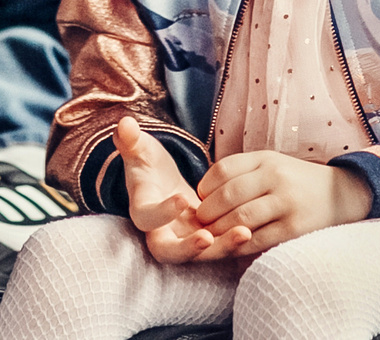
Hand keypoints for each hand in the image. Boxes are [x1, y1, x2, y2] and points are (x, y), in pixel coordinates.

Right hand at [118, 118, 246, 262]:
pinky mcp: (205, 240)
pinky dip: (234, 243)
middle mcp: (161, 232)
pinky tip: (255, 229)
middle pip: (170, 252)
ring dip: (222, 248)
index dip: (162, 212)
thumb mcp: (140, 151)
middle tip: (208, 238)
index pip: (147, 218)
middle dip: (189, 249)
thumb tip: (124, 122)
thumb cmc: (148, 165)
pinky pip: (219, 248)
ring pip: (200, 255)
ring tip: (245, 233)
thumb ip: (131, 140)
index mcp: (143, 210)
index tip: (181, 199)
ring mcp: (184, 239)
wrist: (162, 183)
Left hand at [193, 150, 369, 254]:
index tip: (200, 201)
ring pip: (240, 219)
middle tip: (198, 225)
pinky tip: (231, 248)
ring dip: (219, 232)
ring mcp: (286, 202)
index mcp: (266, 159)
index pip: (223, 169)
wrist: (341, 194)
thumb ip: (242, 174)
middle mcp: (276, 177)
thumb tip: (203, 194)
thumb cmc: (296, 182)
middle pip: (228, 195)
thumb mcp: (272, 165)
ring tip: (210, 238)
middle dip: (207, 214)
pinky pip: (258, 240)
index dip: (205, 187)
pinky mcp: (294, 228)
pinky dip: (239, 245)